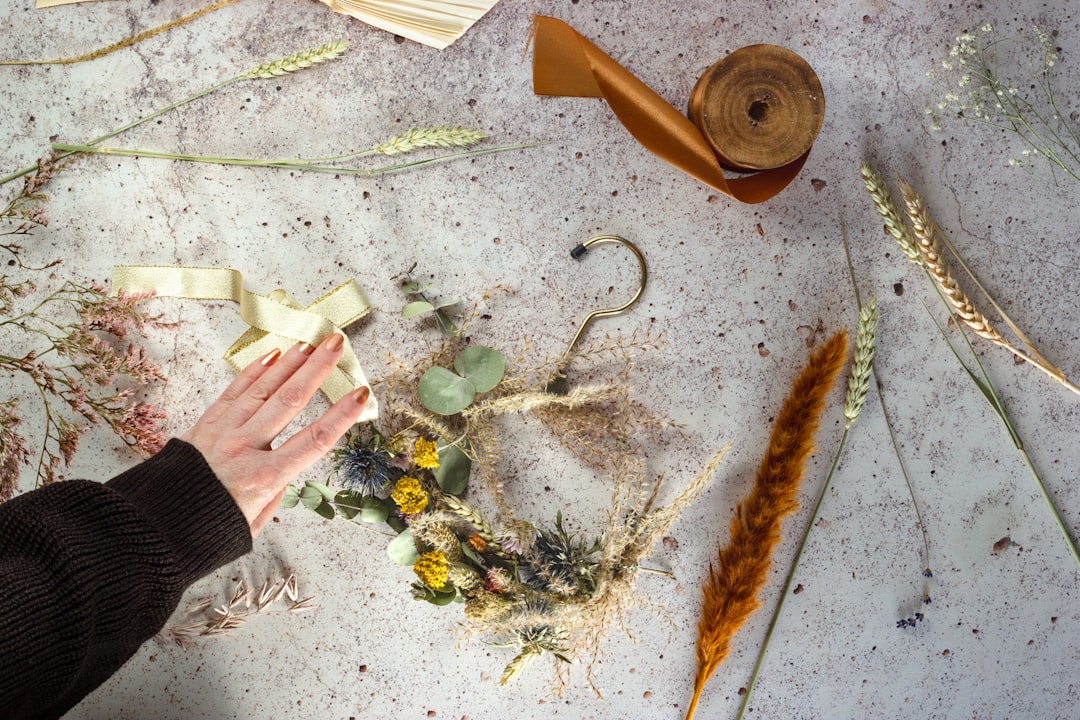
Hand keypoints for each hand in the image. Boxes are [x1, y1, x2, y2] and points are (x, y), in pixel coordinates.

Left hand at [181, 334, 369, 537]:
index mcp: (263, 478)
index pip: (314, 441)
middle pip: (289, 401)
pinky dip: (255, 371)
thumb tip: (287, 469)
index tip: (362, 394)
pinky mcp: (206, 424)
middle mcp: (245, 448)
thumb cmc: (206, 530)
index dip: (341, 416)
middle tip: (336, 344)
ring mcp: (223, 432)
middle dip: (317, 369)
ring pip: (263, 389)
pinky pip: (235, 391)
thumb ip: (275, 495)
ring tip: (310, 342)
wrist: (153, 527)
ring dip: (290, 363)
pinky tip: (272, 355)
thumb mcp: (253, 524)